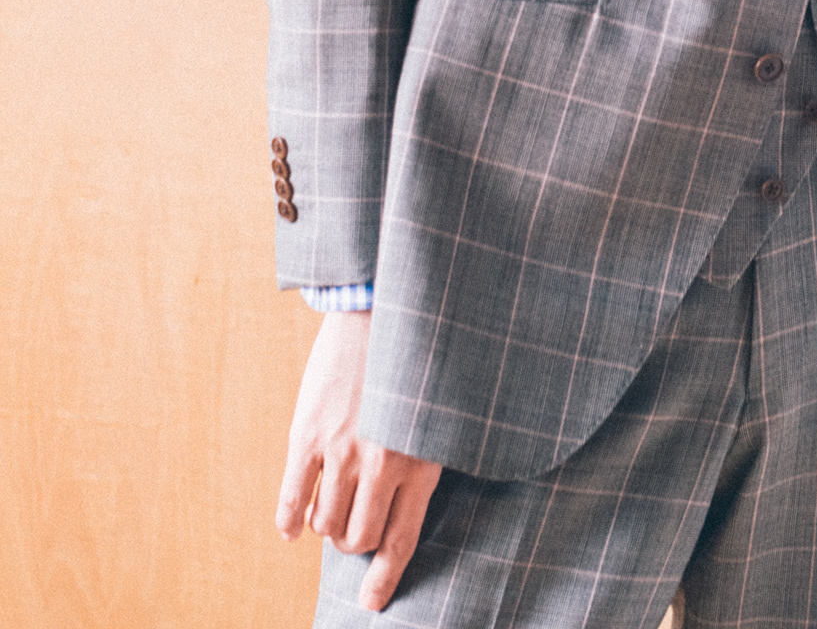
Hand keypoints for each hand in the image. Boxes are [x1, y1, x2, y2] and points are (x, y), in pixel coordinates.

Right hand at [278, 309, 442, 613]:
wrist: (381, 305)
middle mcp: (381, 463)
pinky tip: (293, 528)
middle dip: (355, 541)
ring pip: (325, 525)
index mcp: (421, 459)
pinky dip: (290, 521)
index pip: (402, 538)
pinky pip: (292, 500)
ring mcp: (341, 452)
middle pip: (358, 537)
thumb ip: (423, 454)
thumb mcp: (437, 410)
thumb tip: (406, 500)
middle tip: (356, 526)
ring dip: (328, 526)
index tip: (373, 601)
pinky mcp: (308, 437)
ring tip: (335, 509)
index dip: (385, 577)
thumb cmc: (419, 357)